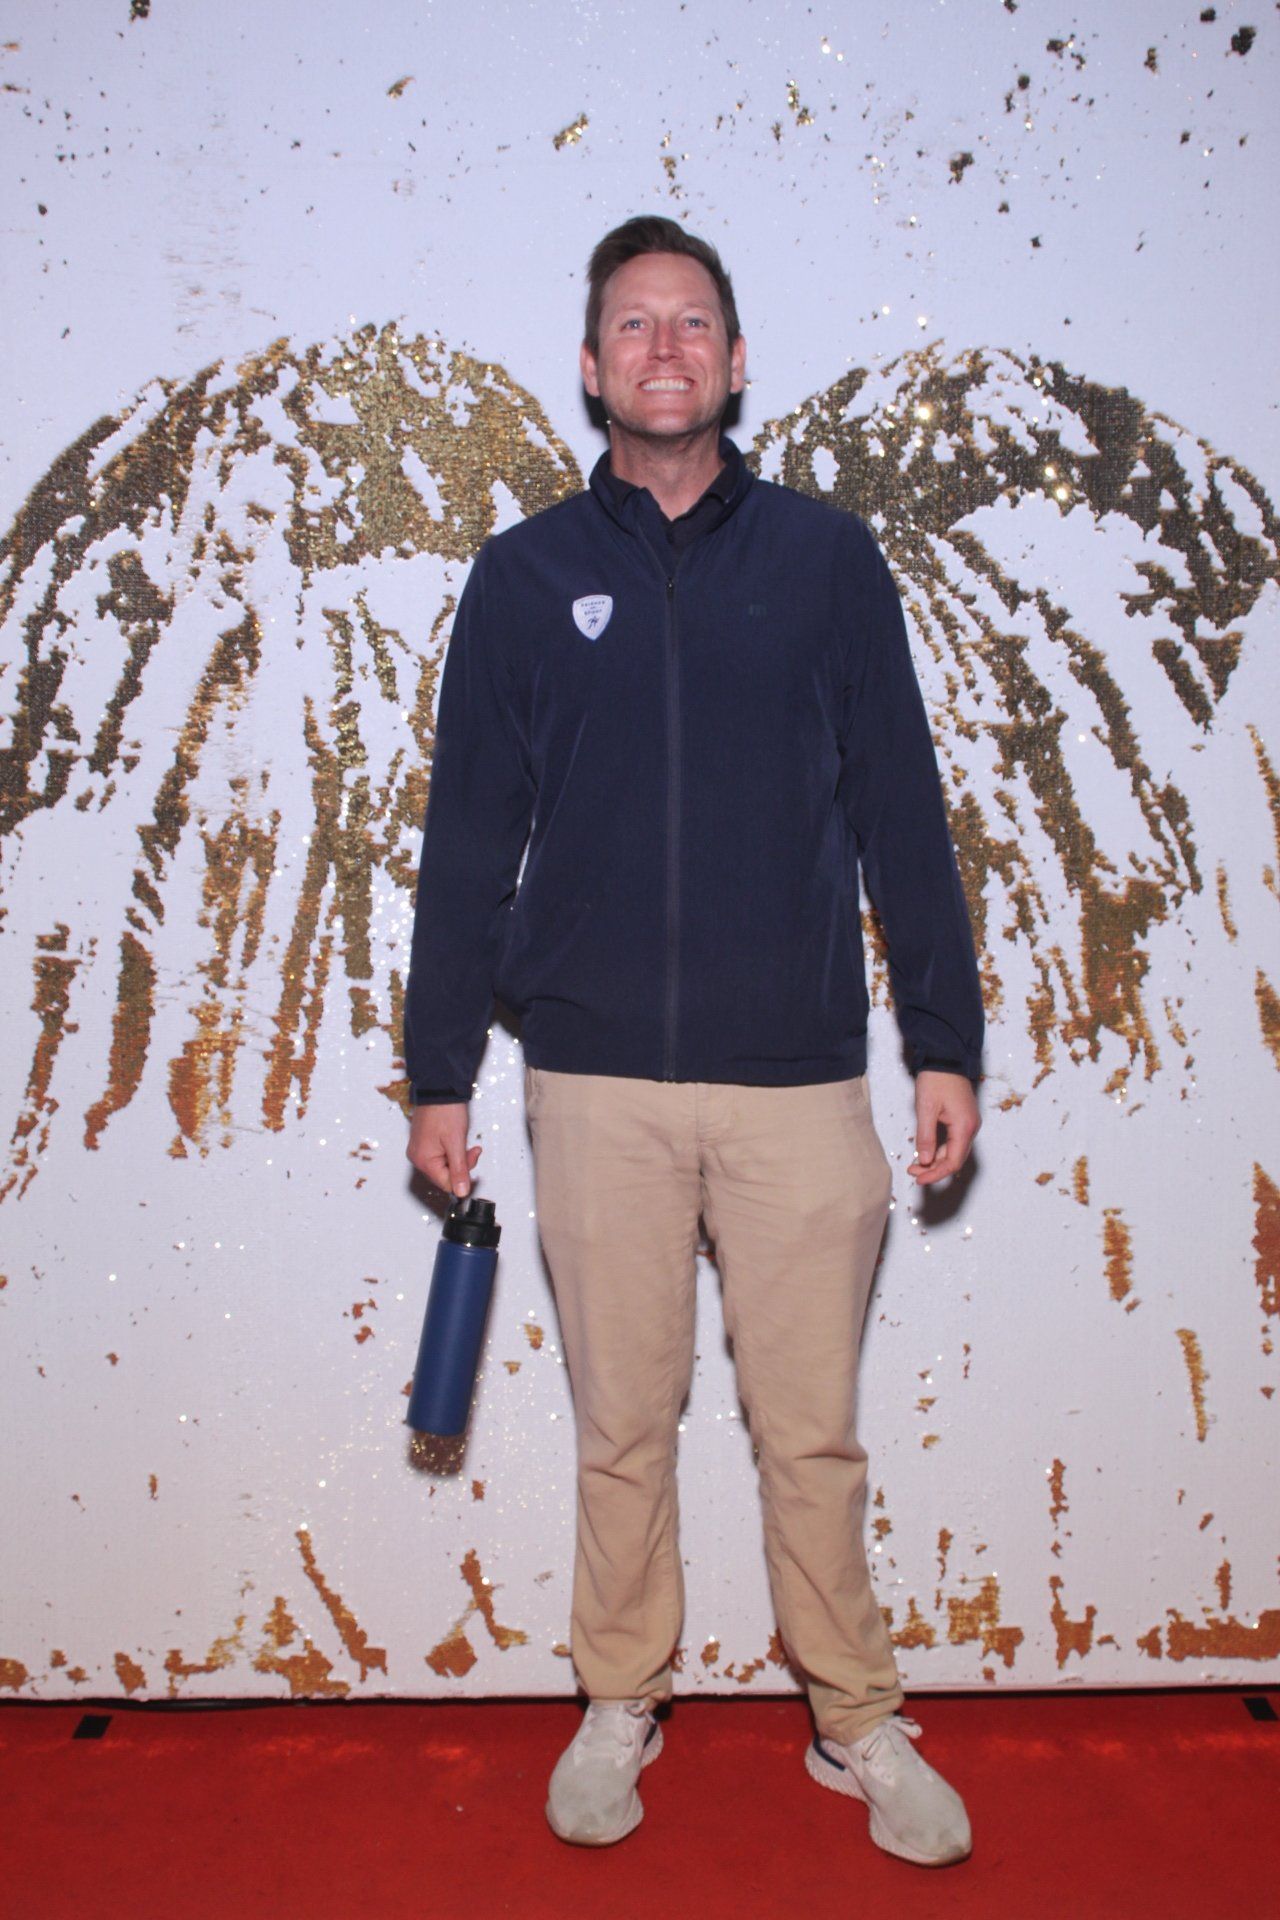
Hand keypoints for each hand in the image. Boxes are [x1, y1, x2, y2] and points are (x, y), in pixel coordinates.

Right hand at [406, 1102, 481, 1197]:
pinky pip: (439, 1155)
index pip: (446, 1183)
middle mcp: (418, 1157)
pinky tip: (455, 1139)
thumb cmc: (445, 1111)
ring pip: (443, 1165)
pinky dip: (451, 1150)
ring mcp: (419, 1150)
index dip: (463, 1176)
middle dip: (461, 1164)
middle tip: (471, 1149)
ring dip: (457, 1157)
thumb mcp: (456, 1143)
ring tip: (463, 1141)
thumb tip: (461, 1192)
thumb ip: (459, 1170)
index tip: (473, 1159)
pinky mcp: (423, 1143)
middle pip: (444, 1175)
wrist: (439, 1088)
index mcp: (423, 1160)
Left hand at [909, 1071, 979, 1185]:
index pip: (953, 1161)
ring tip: (914, 1164)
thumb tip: (924, 1161)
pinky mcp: (962, 1119)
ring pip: (953, 1151)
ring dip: (935, 1160)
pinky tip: (925, 1152)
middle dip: (933, 1169)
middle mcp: (970, 1128)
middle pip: (954, 1159)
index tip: (919, 1179)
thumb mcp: (926, 1109)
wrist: (946, 1057)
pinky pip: (952, 1141)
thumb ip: (926, 1137)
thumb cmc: (936, 1080)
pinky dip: (938, 1149)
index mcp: (964, 1127)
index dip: (936, 1174)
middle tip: (912, 1171)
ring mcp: (968, 1124)